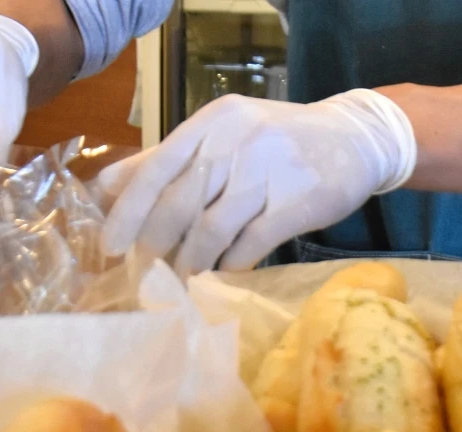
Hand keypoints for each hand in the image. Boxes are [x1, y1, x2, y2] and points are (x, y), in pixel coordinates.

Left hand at [97, 90, 416, 273]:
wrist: (356, 139)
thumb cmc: (278, 141)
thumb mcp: (223, 135)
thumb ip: (166, 158)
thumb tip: (105, 187)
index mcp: (212, 122)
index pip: (156, 167)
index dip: (128, 211)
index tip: (110, 246)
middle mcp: (237, 141)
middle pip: (179, 203)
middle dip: (156, 245)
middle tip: (146, 272)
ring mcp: (268, 172)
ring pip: (211, 229)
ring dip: (192, 262)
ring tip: (183, 280)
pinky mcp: (296, 203)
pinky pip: (249, 244)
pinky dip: (230, 265)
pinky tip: (224, 273)